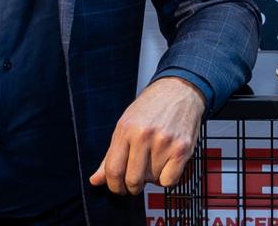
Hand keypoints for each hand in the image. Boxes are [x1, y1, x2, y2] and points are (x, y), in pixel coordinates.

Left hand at [88, 76, 204, 194]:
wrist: (178, 91)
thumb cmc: (150, 108)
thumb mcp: (124, 125)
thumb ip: (110, 156)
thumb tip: (95, 181)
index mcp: (125, 129)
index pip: (113, 169)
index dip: (113, 185)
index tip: (117, 188)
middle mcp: (144, 136)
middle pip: (133, 180)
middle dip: (132, 187)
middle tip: (134, 181)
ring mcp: (164, 143)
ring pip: (152, 181)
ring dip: (151, 177)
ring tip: (154, 159)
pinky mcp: (182, 149)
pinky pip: (170, 181)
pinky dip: (167, 178)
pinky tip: (166, 164)